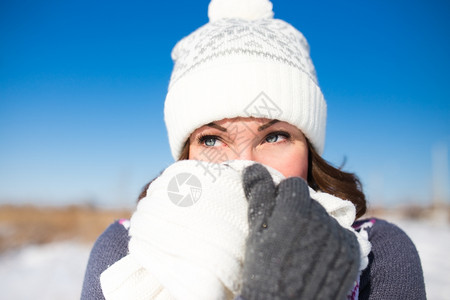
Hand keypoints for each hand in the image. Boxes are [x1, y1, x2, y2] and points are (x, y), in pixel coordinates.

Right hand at [241, 164, 359, 299]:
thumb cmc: (265, 268)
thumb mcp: (256, 230)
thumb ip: (259, 195)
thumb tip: (252, 167)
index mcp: (295, 208)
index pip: (293, 186)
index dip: (282, 198)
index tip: (276, 217)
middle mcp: (321, 217)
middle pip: (310, 202)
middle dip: (299, 211)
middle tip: (287, 236)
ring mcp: (339, 234)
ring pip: (325, 218)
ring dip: (315, 226)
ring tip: (302, 249)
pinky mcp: (351, 251)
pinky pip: (341, 235)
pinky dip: (331, 242)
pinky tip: (317, 256)